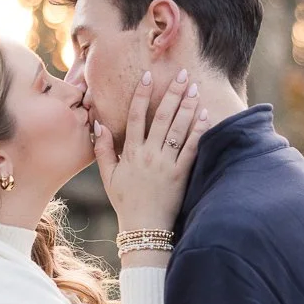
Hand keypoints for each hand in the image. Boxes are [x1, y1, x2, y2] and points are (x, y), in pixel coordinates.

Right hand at [93, 68, 215, 233]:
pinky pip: (191, 148)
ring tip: (195, 88)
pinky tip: (205, 115)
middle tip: (183, 74)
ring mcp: (165, 164)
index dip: (142, 95)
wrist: (144, 228)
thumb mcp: (108, 177)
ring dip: (187, 106)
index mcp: (130, 153)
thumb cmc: (126, 202)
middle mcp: (148, 155)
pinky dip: (198, 130)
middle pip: (161, 117)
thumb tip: (98, 124)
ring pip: (177, 129)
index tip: (149, 76)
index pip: (135, 117)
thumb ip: (102, 149)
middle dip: (172, 93)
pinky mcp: (181, 174)